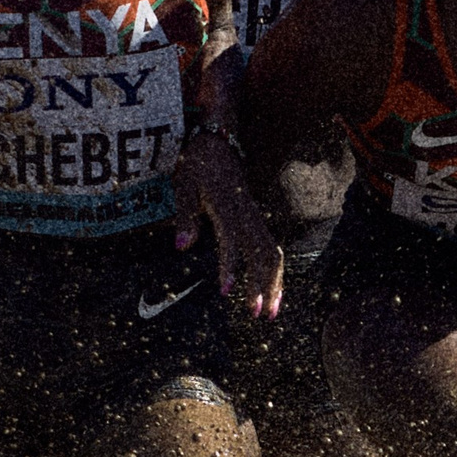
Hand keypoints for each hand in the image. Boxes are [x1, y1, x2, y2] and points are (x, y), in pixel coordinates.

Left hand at [175, 130, 280, 319]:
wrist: (218, 141)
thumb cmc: (197, 165)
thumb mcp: (183, 186)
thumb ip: (185, 216)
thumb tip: (181, 247)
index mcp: (227, 205)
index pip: (231, 240)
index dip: (229, 266)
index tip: (225, 291)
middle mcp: (246, 213)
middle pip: (262, 253)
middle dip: (262, 286)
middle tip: (256, 315)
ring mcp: (255, 216)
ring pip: (272, 253)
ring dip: (273, 285)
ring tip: (268, 313)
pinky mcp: (256, 220)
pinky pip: (271, 248)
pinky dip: (274, 273)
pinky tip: (271, 293)